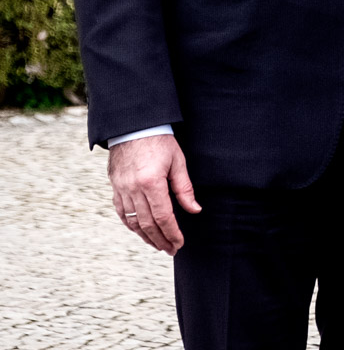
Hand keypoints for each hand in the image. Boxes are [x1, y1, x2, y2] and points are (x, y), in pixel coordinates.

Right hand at [108, 134, 200, 254]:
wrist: (133, 127)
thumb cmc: (160, 142)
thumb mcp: (178, 162)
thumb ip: (185, 189)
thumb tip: (194, 210)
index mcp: (151, 183)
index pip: (163, 217)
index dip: (172, 233)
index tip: (179, 243)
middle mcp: (133, 189)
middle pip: (147, 223)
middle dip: (160, 240)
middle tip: (170, 250)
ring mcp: (121, 190)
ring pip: (132, 222)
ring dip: (145, 236)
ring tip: (157, 245)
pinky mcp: (115, 188)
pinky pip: (121, 212)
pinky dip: (131, 225)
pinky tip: (140, 231)